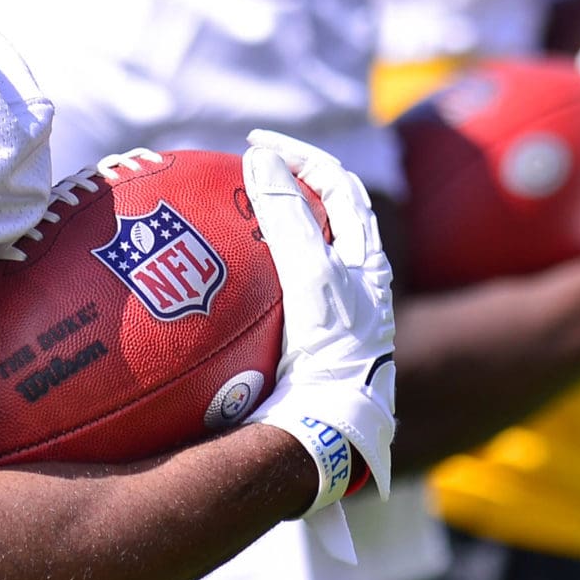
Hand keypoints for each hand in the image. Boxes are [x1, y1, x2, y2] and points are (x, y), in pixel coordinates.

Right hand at [239, 130, 396, 527]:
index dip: (300, 154)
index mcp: (367, 260)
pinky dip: (248, 277)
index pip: (338, 183)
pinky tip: (213, 285)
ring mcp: (331, 315)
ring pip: (300, 256)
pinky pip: (275, 295)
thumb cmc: (331, 353)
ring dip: (267, 231)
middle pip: (323, 215)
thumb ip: (288, 216)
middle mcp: (354, 284)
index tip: (253, 144)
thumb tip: (260, 157)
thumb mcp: (313, 276)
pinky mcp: (305, 344)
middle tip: (239, 175)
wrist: (329, 435)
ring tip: (224, 222)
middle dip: (285, 186)